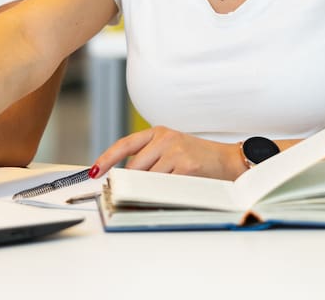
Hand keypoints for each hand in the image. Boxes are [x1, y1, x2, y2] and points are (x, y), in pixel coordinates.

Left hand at [92, 127, 243, 180]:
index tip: (95, 171)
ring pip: (147, 179)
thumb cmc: (199, 158)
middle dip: (132, 183)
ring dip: (149, 189)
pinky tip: (174, 190)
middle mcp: (165, 138)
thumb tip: (124, 177)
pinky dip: (163, 193)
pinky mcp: (185, 167)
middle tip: (134, 192)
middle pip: (134, 167)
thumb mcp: (172, 149)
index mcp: (159, 132)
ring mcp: (176, 152)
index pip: (125, 144)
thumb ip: (150, 157)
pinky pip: (163, 186)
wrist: (229, 160)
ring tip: (164, 189)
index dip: (107, 158)